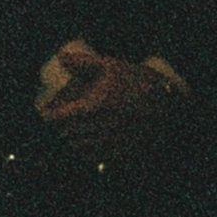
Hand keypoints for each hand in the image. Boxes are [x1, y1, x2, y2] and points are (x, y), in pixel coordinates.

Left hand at [36, 41, 183, 170]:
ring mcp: (111, 144)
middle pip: (67, 136)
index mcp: (94, 107)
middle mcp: (100, 128)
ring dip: (70, 144)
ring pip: (79, 149)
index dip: (49, 117)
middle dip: (58, 132)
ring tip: (65, 139)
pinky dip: (87, 155)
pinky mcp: (122, 155)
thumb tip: (62, 56)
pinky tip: (85, 149)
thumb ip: (84, 63)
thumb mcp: (112, 67)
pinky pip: (96, 160)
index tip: (44, 115)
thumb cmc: (141, 84)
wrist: (172, 107)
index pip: (59, 118)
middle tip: (51, 128)